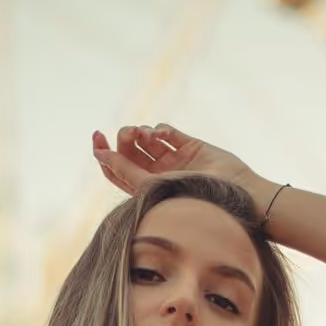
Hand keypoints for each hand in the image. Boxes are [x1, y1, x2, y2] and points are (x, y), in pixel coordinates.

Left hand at [91, 123, 257, 199]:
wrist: (228, 192)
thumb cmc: (188, 197)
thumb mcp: (149, 185)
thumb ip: (124, 170)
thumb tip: (100, 155)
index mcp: (145, 187)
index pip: (116, 169)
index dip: (104, 154)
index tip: (97, 139)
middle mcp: (157, 174)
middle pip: (129, 151)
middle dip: (124, 138)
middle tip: (129, 135)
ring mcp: (173, 159)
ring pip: (146, 139)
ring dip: (140, 132)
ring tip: (145, 134)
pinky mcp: (189, 146)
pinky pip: (166, 131)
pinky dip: (160, 128)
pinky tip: (162, 133)